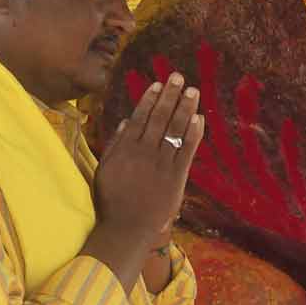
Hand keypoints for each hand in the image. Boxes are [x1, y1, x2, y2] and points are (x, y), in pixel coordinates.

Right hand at [94, 72, 203, 244]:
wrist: (127, 227)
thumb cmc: (113, 199)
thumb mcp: (106, 169)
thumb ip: (116, 144)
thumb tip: (126, 122)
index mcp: (126, 148)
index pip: (140, 117)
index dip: (150, 99)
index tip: (158, 84)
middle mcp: (144, 152)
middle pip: (159, 118)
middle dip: (170, 96)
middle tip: (178, 77)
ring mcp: (161, 163)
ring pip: (175, 130)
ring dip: (185, 108)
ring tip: (192, 91)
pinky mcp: (176, 177)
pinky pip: (187, 150)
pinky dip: (193, 133)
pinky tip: (199, 118)